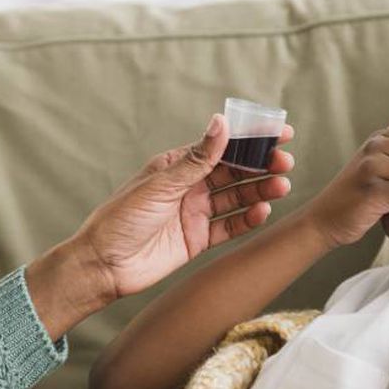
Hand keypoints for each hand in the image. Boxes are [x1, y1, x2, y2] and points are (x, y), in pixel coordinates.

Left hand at [76, 114, 295, 300]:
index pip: (220, 147)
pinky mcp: (197, 239)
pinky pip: (229, 227)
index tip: (280, 133)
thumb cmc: (121, 219)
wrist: (103, 266)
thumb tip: (221, 123)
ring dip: (259, 191)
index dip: (250, 139)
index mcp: (176, 165)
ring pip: (235, 198)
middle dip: (261, 165)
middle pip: (233, 172)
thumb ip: (197, 159)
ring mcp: (194, 213)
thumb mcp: (161, 185)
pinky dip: (248, 219)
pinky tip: (264, 212)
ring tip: (282, 186)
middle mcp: (188, 186)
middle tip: (285, 163)